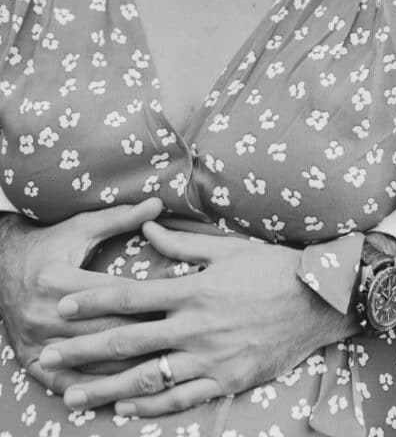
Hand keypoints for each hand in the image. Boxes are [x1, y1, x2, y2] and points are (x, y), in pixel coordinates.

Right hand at [0, 199, 162, 392]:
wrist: (3, 267)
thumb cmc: (50, 245)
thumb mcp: (81, 228)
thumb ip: (121, 218)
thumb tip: (157, 204)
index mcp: (57, 280)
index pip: (113, 296)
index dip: (148, 301)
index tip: (179, 305)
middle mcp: (44, 313)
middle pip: (105, 331)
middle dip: (145, 336)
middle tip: (180, 340)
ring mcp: (35, 341)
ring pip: (90, 361)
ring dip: (127, 367)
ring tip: (163, 367)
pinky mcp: (30, 361)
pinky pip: (67, 383)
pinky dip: (96, 387)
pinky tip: (123, 390)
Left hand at [40, 221, 356, 416]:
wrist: (320, 300)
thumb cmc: (274, 268)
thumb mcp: (228, 249)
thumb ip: (183, 244)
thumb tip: (147, 226)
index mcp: (194, 290)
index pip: (132, 296)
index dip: (94, 300)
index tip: (63, 304)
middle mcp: (196, 326)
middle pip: (129, 340)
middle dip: (84, 348)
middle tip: (49, 356)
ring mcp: (211, 358)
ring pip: (148, 377)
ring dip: (106, 387)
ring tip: (74, 396)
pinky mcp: (228, 380)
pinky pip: (182, 399)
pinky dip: (151, 407)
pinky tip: (125, 408)